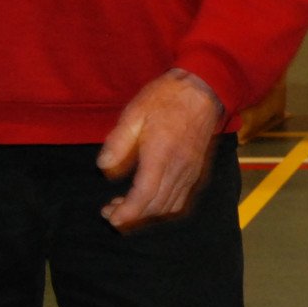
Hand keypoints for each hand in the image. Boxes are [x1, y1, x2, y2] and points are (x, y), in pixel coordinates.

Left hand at [96, 69, 224, 232]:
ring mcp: (190, 170)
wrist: (203, 89)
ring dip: (147, 214)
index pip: (145, 195)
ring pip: (169, 206)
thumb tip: (104, 167)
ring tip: (126, 207)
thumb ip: (119, 141)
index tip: (110, 216)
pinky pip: (180, 198)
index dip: (127, 212)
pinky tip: (149, 200)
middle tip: (110, 211)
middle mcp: (179, 167)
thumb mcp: (135, 112)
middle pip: (156, 206)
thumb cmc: (168, 97)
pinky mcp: (195, 170)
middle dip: (132, 217)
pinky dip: (163, 207)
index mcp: (161, 154)